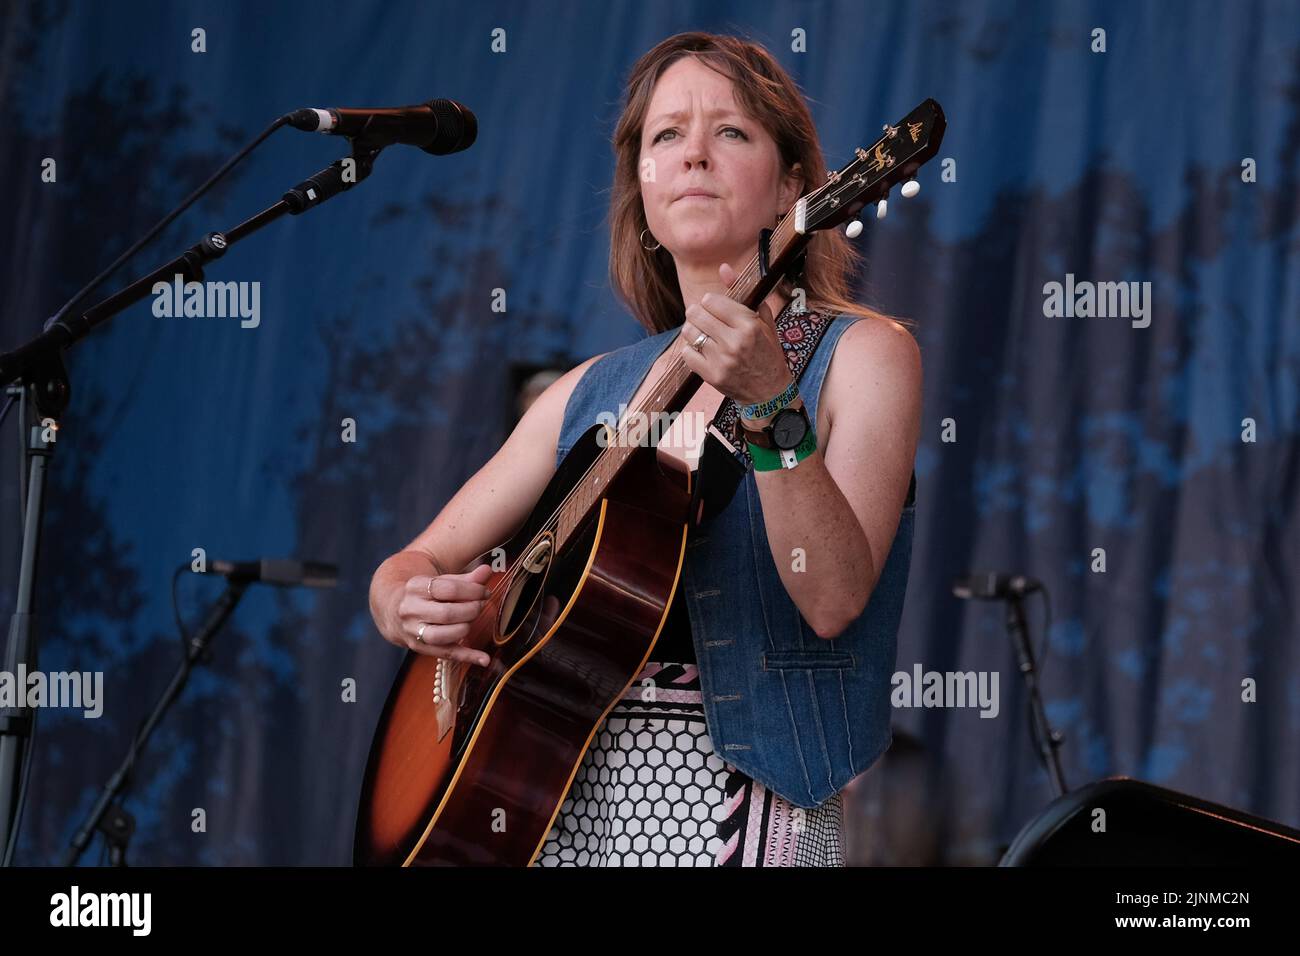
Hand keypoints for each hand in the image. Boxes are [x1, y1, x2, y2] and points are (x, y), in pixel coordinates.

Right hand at [387, 563, 492, 666]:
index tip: (484, 592)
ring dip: (466, 628)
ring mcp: (413, 631)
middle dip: (471, 610)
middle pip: (446, 613)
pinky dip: (467, 657)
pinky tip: (484, 659)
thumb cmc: (426, 593)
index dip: (472, 591)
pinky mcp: (418, 647)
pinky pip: (446, 654)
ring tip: (472, 620)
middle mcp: (410, 610)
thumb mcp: (440, 581)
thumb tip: (487, 571)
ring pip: (443, 636)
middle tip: (480, 606)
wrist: (394, 609)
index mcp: (415, 587)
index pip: (448, 589)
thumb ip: (466, 578)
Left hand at [679, 262, 792, 409]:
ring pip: (689, 332)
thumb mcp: (762, 321)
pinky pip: (687, 353)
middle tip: (704, 319)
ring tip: (702, 334)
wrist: (770, 391)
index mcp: (749, 325)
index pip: (711, 301)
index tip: (714, 308)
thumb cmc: (767, 353)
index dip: (710, 302)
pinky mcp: (711, 376)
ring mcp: (722, 360)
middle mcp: (734, 342)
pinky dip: (691, 349)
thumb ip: (742, 294)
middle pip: (696, 314)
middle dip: (698, 313)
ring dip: (692, 330)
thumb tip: (723, 268)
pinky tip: (701, 350)